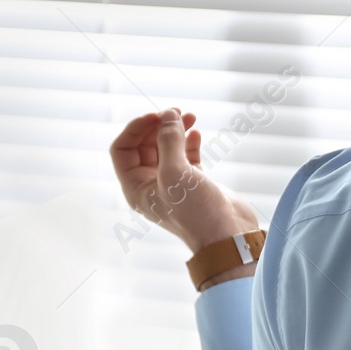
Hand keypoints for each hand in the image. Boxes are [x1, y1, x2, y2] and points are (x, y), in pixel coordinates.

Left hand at [109, 108, 258, 255]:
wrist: (228, 237)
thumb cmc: (197, 212)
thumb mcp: (176, 173)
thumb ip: (169, 141)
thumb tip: (168, 114)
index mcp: (135, 187)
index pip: (123, 149)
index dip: (136, 128)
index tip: (157, 116)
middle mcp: (150, 185)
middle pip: (144, 146)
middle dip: (158, 126)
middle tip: (176, 112)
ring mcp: (173, 184)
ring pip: (167, 149)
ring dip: (176, 131)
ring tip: (190, 116)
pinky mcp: (194, 184)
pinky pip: (186, 157)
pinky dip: (190, 143)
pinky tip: (197, 134)